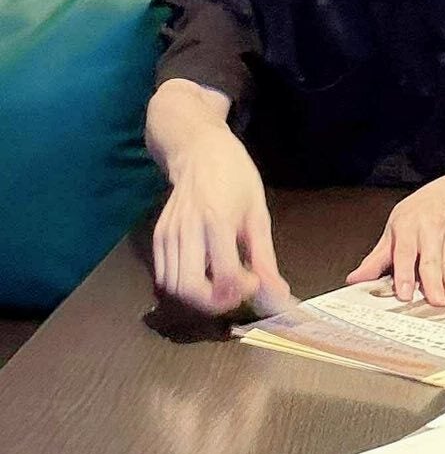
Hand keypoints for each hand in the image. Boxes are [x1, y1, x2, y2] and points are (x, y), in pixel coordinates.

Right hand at [152, 127, 289, 316]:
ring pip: (174, 288)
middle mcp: (187, 230)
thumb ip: (265, 258)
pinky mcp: (157, 237)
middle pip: (191, 290)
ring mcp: (168, 234)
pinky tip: (204, 273)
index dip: (243, 291)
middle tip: (236, 292)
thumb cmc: (234, 177)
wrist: (198, 150)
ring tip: (221, 283)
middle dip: (216, 303)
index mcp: (217, 221)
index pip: (225, 277)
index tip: (255, 281)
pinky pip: (164, 277)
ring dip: (199, 297)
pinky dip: (183, 286)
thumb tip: (278, 294)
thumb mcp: (258, 214)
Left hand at [347, 178, 444, 305]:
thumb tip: (355, 279)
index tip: (404, 294)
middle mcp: (431, 230)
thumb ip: (376, 259)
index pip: (405, 253)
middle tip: (436, 302)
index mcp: (408, 227)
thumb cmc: (414, 216)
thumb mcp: (392, 232)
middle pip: (432, 259)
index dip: (404, 274)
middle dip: (435, 281)